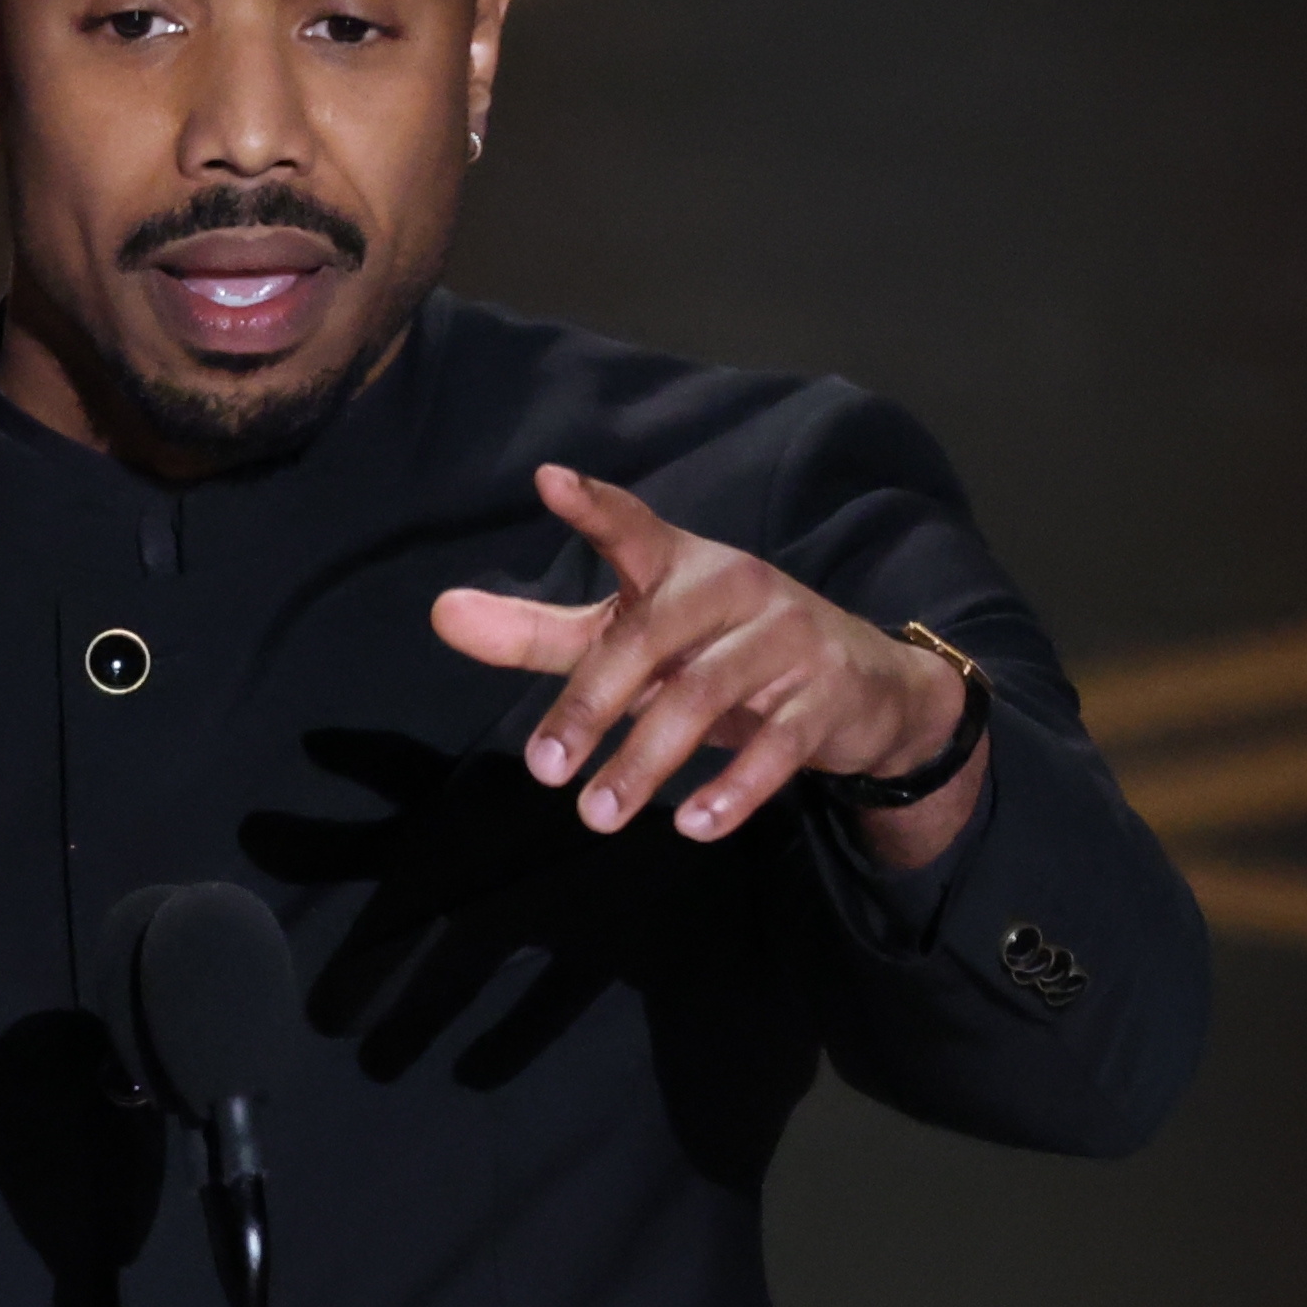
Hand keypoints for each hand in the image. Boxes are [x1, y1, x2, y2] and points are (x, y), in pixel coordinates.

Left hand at [430, 463, 986, 869]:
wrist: (864, 689)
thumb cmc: (722, 654)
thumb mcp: (634, 639)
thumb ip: (541, 632)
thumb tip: (443, 614)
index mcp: (681, 565)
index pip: (632, 528)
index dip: (595, 507)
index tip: (549, 480)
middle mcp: (734, 588)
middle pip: (649, 637)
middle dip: (592, 703)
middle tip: (543, 769)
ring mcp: (784, 640)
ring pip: (702, 696)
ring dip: (645, 760)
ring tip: (597, 815)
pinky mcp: (824, 698)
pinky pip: (776, 748)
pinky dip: (732, 790)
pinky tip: (692, 825)